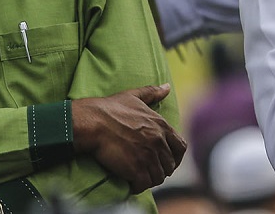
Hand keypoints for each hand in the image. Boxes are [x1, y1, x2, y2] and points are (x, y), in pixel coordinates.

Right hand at [72, 84, 186, 192]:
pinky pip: (144, 184)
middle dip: (162, 169)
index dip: (176, 156)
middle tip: (150, 170)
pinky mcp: (136, 169)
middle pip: (170, 164)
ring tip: (141, 178)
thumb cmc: (110, 108)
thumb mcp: (134, 96)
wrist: (93, 122)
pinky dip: (139, 186)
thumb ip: (153, 92)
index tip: (167, 160)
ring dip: (150, 179)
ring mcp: (148, 156)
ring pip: (159, 177)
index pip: (181, 147)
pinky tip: (132, 183)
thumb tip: (166, 87)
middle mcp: (158, 141)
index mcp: (161, 126)